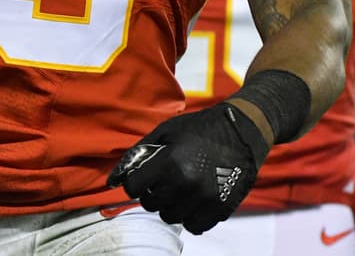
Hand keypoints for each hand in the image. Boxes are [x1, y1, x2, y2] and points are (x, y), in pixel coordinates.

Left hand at [107, 102, 270, 233]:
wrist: (242, 131)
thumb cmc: (199, 128)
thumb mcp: (165, 132)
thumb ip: (137, 155)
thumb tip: (112, 180)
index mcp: (169, 162)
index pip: (133, 188)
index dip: (135, 183)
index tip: (142, 178)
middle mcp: (186, 184)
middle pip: (151, 204)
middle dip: (152, 193)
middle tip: (165, 179)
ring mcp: (205, 199)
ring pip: (170, 217)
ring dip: (171, 205)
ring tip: (181, 187)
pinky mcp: (221, 209)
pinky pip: (194, 227)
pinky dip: (190, 216)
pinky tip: (194, 199)